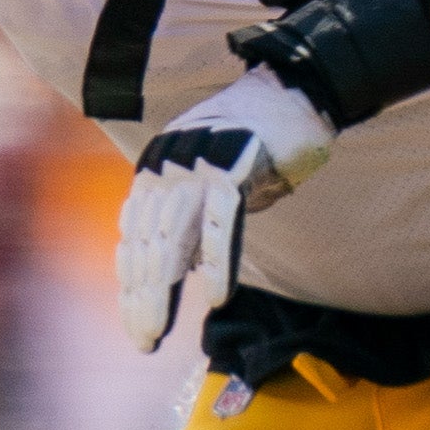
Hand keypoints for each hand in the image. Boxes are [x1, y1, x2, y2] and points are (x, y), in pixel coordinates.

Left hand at [114, 69, 334, 351]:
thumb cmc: (258, 143)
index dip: (133, 285)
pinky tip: (216, 295)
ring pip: (174, 236)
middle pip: (149, 243)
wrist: (296, 90)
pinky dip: (220, 259)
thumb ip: (195, 222)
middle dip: (142, 297)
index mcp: (155, 171)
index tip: (135, 325)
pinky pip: (223, 219)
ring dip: (164, 288)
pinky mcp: (235, 161)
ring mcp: (198, 161)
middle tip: (143, 339)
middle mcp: (166, 165)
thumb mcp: (214, 184)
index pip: (137, 239)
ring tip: (157, 328)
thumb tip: (190, 269)